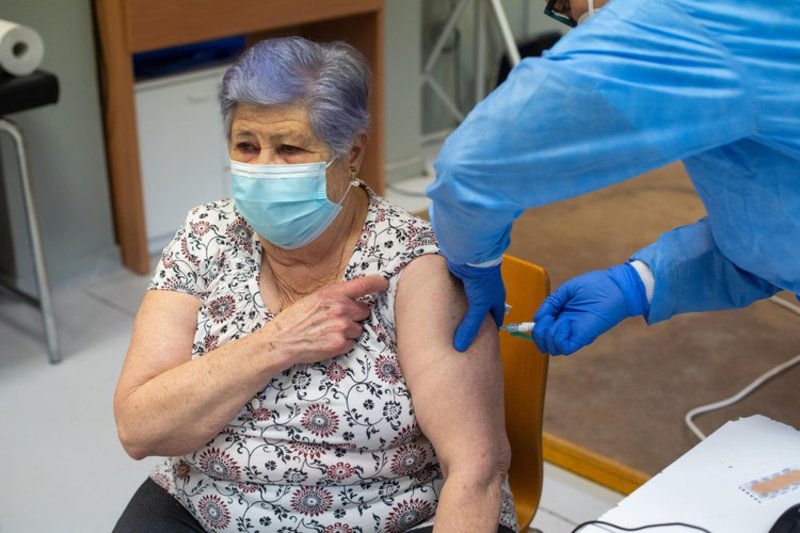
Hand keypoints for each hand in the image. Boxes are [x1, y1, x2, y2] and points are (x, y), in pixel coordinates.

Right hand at [267, 275, 388, 365]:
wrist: (282, 341)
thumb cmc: (296, 318)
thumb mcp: (314, 298)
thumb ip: (335, 296)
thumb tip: (354, 297)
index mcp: (333, 293)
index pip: (364, 285)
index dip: (377, 283)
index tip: (383, 284)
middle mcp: (340, 308)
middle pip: (365, 311)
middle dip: (356, 315)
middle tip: (338, 319)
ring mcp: (342, 327)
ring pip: (359, 328)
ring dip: (350, 331)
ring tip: (329, 331)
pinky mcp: (341, 344)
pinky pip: (352, 342)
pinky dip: (343, 343)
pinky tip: (328, 341)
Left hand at [447, 261, 505, 351]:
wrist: (471, 257)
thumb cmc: (482, 280)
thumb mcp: (479, 307)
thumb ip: (470, 326)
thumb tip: (461, 346)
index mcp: (496, 299)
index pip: (496, 318)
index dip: (491, 330)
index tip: (484, 341)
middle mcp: (486, 293)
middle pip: (481, 311)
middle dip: (475, 322)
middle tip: (467, 335)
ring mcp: (473, 286)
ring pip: (468, 304)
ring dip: (462, 312)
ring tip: (454, 325)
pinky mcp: (461, 280)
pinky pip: (457, 295)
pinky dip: (453, 303)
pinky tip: (445, 310)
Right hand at [532, 263, 647, 354]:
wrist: (616, 287)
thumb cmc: (595, 286)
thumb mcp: (567, 291)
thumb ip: (551, 304)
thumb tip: (536, 319)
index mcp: (562, 317)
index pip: (542, 332)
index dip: (536, 328)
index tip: (539, 317)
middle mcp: (566, 328)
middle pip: (544, 343)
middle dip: (538, 333)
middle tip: (547, 318)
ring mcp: (574, 334)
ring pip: (552, 348)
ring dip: (547, 335)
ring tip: (556, 320)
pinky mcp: (583, 337)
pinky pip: (564, 347)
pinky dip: (558, 337)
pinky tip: (564, 322)